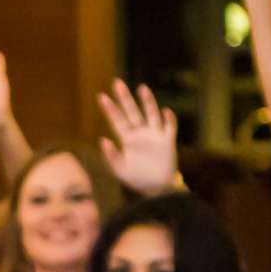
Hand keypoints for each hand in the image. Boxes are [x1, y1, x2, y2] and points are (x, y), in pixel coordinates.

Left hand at [97, 79, 178, 193]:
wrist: (157, 188)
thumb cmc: (137, 179)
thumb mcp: (119, 170)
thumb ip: (111, 156)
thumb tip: (102, 140)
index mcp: (127, 139)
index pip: (117, 120)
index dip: (110, 109)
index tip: (101, 97)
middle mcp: (140, 133)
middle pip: (132, 112)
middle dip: (125, 98)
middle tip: (117, 83)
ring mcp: (154, 135)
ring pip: (151, 114)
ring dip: (147, 102)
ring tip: (142, 88)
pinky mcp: (168, 141)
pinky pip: (169, 127)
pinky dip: (169, 119)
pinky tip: (165, 111)